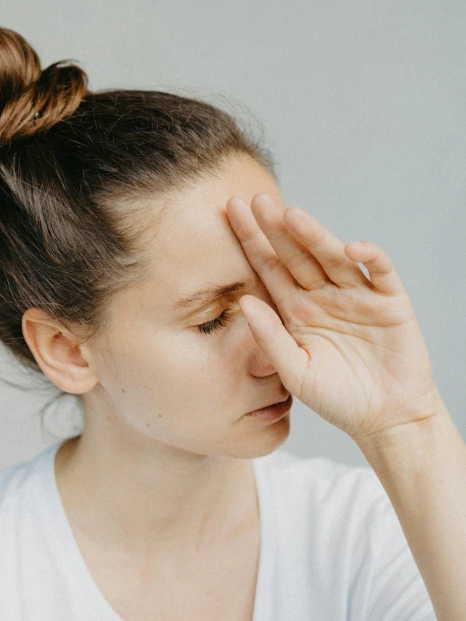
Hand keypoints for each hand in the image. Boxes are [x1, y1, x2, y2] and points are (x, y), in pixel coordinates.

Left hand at [225, 193, 442, 444]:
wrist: (385, 419)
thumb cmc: (336, 397)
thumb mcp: (294, 370)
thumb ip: (269, 337)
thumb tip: (243, 302)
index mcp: (296, 308)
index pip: (269, 267)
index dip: (251, 241)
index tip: (231, 212)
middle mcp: (323, 295)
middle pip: (297, 255)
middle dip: (277, 229)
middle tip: (256, 202)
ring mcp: (356, 295)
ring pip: (333, 257)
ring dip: (315, 236)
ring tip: (292, 216)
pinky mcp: (389, 301)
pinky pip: (379, 272)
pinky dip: (370, 258)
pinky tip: (352, 248)